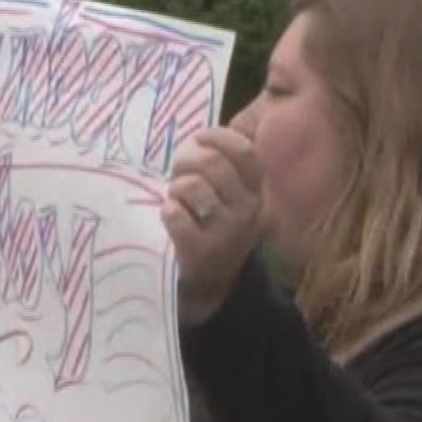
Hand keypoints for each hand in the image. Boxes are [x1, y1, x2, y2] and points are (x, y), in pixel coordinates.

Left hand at [161, 126, 266, 325]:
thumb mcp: (225, 198)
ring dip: (175, 189)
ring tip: (174, 200)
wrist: (207, 287)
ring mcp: (226, 232)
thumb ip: (219, 168)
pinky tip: (169, 219)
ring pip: (192, 186)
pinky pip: (175, 214)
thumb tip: (199, 134)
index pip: (244, 151)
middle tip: (176, 173)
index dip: (217, 137)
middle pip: (212, 163)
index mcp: (255, 191)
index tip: (198, 139)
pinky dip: (167, 212)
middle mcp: (247, 210)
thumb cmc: (208, 230)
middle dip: (186, 161)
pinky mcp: (200, 252)